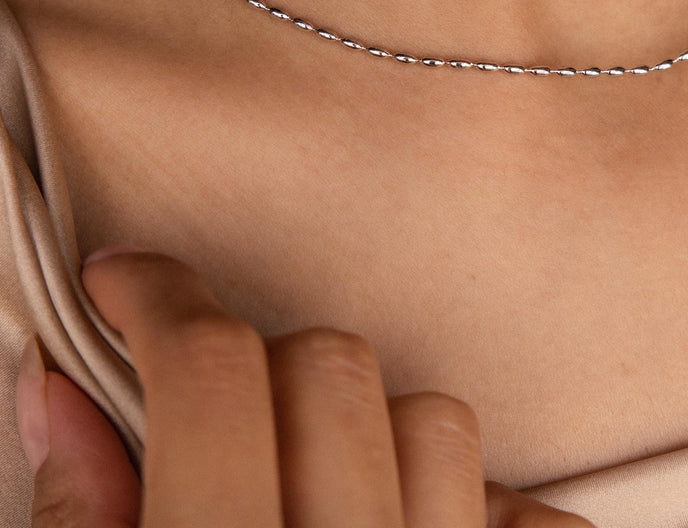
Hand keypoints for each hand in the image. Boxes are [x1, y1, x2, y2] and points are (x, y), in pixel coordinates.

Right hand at [17, 250, 593, 527]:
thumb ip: (84, 521)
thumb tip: (58, 399)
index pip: (212, 377)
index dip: (158, 301)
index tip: (125, 281)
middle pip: (334, 369)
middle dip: (261, 363)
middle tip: (217, 402)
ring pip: (440, 420)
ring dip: (372, 431)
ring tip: (320, 484)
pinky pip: (534, 513)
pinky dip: (484, 504)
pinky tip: (433, 523)